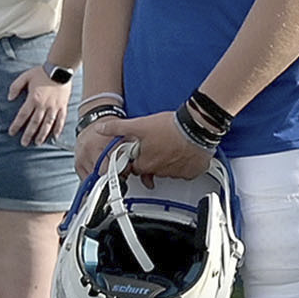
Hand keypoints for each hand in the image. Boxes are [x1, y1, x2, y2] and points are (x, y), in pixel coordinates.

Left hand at [6, 65, 69, 143]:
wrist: (60, 70)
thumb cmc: (41, 73)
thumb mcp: (25, 76)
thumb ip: (15, 87)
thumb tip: (9, 98)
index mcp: (33, 99)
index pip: (23, 115)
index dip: (17, 125)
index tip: (12, 133)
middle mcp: (43, 105)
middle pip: (35, 123)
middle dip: (28, 134)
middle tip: (24, 143)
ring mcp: (54, 107)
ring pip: (47, 124)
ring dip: (42, 134)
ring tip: (37, 142)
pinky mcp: (63, 106)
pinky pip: (60, 120)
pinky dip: (57, 128)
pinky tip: (54, 136)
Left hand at [83, 109, 209, 182]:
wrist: (197, 126)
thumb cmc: (171, 127)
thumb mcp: (140, 124)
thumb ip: (118, 128)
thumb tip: (102, 129)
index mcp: (145, 163)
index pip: (135, 167)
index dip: (137, 157)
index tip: (142, 151)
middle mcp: (160, 171)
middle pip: (153, 169)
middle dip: (154, 159)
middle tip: (159, 145)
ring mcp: (177, 173)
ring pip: (169, 171)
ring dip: (169, 162)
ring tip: (173, 146)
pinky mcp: (192, 171)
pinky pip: (186, 172)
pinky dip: (185, 165)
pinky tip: (185, 153)